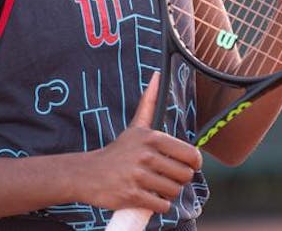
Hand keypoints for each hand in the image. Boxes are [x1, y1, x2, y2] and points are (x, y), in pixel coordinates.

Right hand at [82, 73, 201, 211]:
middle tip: (169, 178)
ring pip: (173, 191)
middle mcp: (146, 155)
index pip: (190, 155)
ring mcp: (138, 176)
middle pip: (184, 175)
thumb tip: (157, 74)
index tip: (188, 166)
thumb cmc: (118, 151)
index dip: (194, 164)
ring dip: (169, 193)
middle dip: (180, 180)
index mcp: (152, 138)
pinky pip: (161, 205)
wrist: (88, 174)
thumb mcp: (135, 126)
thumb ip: (149, 102)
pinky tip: (151, 198)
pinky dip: (159, 205)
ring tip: (158, 187)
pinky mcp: (132, 196)